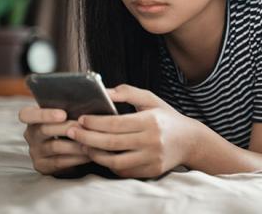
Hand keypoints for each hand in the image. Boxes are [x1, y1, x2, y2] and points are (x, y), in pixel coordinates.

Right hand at [18, 106, 90, 174]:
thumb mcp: (65, 113)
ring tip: (91, 140)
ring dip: (74, 144)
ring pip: (54, 146)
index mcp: (32, 118)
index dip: (44, 114)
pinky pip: (59, 162)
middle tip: (84, 127)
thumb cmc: (69, 124)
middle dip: (67, 128)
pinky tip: (89, 153)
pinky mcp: (42, 166)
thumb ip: (69, 108)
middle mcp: (31, 135)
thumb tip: (86, 103)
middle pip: (44, 130)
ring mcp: (34, 152)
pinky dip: (76, 158)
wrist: (69, 148)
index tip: (63, 114)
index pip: (26, 114)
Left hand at [66, 84, 198, 178]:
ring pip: (115, 161)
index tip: (80, 119)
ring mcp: (151, 159)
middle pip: (111, 143)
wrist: (189, 141)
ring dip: (94, 154)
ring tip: (82, 144)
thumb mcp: (151, 99)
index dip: (95, 122)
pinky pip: (123, 170)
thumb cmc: (166, 117)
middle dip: (87, 137)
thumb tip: (104, 90)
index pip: (116, 123)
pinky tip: (99, 154)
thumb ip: (127, 92)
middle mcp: (151, 141)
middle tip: (71, 132)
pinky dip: (108, 164)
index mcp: (151, 121)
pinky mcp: (150, 171)